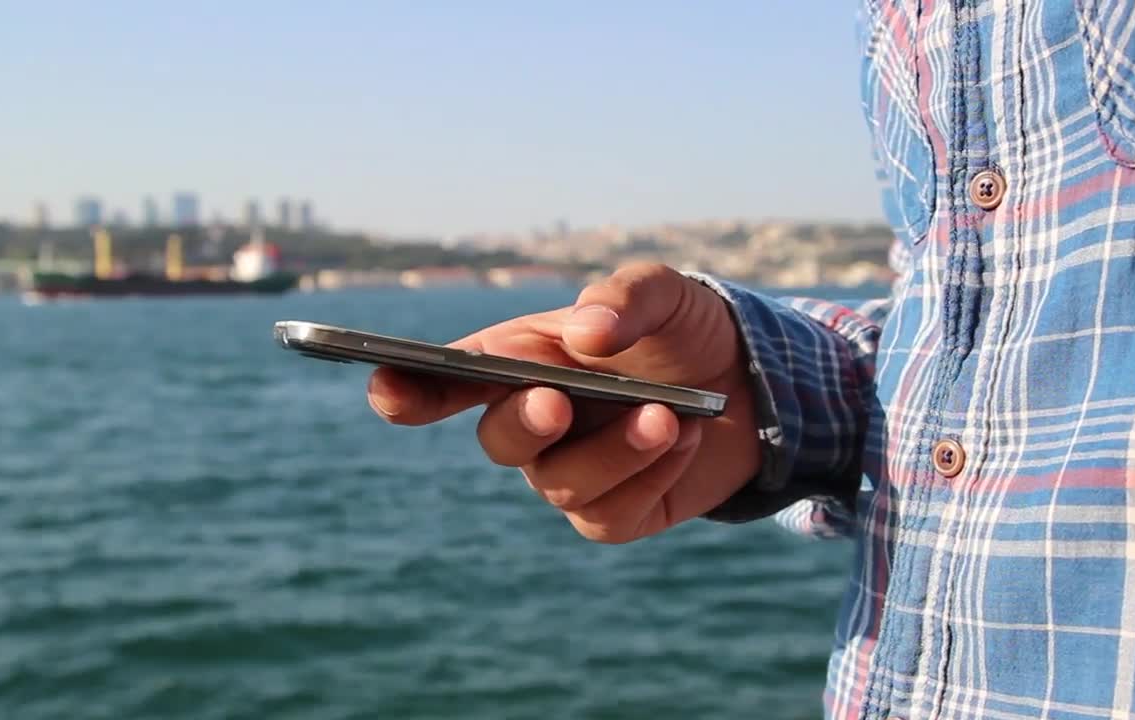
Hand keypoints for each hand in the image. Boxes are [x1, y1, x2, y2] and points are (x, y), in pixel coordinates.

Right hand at [367, 262, 760, 542]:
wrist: (748, 381)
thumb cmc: (682, 329)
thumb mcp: (664, 291)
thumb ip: (625, 297)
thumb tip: (586, 334)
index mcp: (519, 360)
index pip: (446, 380)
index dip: (407, 388)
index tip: (386, 385)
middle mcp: (532, 421)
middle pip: (499, 441)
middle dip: (525, 424)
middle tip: (559, 401)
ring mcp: (569, 471)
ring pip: (561, 483)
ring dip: (614, 450)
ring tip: (669, 417)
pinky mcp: (613, 512)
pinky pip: (610, 514)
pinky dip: (652, 474)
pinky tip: (687, 437)